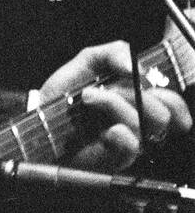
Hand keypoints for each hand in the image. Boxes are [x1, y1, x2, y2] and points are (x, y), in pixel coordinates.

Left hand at [37, 41, 191, 169]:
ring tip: (87, 98)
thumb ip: (114, 52)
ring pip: (140, 124)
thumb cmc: (65, 94)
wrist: (39, 116)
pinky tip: (103, 128)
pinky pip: (131, 145)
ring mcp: (126, 145)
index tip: (146, 84)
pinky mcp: (113, 160)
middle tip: (105, 87)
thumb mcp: (89, 61)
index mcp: (139, 104)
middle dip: (133, 93)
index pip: (174, 106)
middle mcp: (137, 126)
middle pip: (162, 115)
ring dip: (112, 103)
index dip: (171, 98)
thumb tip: (134, 64)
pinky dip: (118, 133)